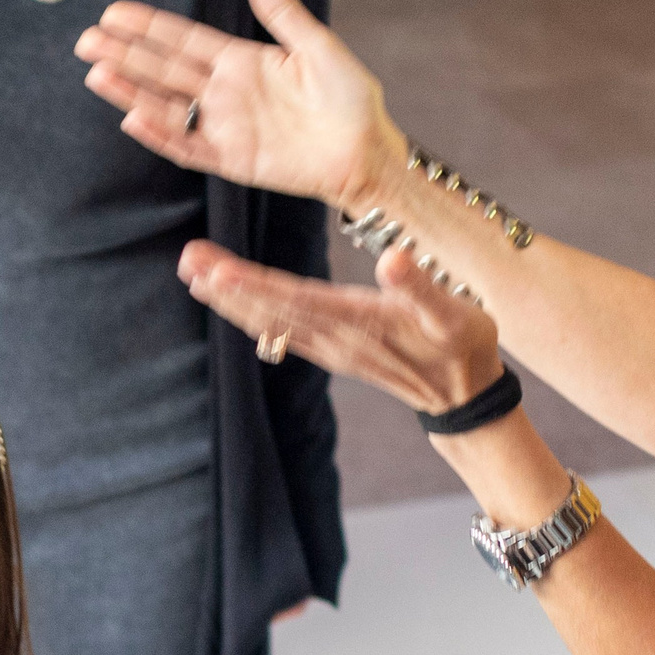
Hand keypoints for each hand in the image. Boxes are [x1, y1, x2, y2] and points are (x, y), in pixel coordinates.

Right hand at [78, 0, 401, 210]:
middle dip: (125, 55)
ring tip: (96, 73)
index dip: (148, 27)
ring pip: (166, 106)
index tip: (113, 13)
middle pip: (164, 70)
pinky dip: (161, 134)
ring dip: (131, 91)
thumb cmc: (351, 100)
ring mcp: (225, 126)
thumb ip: (283, 14)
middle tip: (86, 40)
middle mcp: (225, 92)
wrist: (368, 151)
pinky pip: (188, 147)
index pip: (183, 39)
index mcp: (242, 61)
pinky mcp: (232, 160)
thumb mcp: (319, 47)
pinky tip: (133, 116)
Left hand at [179, 239, 502, 414]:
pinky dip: (253, 317)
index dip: (255, 286)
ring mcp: (331, 348)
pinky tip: (232, 306)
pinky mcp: (334, 352)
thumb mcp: (453, 313)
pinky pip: (283, 334)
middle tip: (187, 260)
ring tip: (195, 276)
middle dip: (227, 287)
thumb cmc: (463, 345)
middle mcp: (336, 337)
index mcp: (360, 321)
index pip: (296, 300)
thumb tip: (393, 260)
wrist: (467, 394)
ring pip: (271, 323)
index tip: (217, 271)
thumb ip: (421, 288)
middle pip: (271, 310)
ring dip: (232, 301)